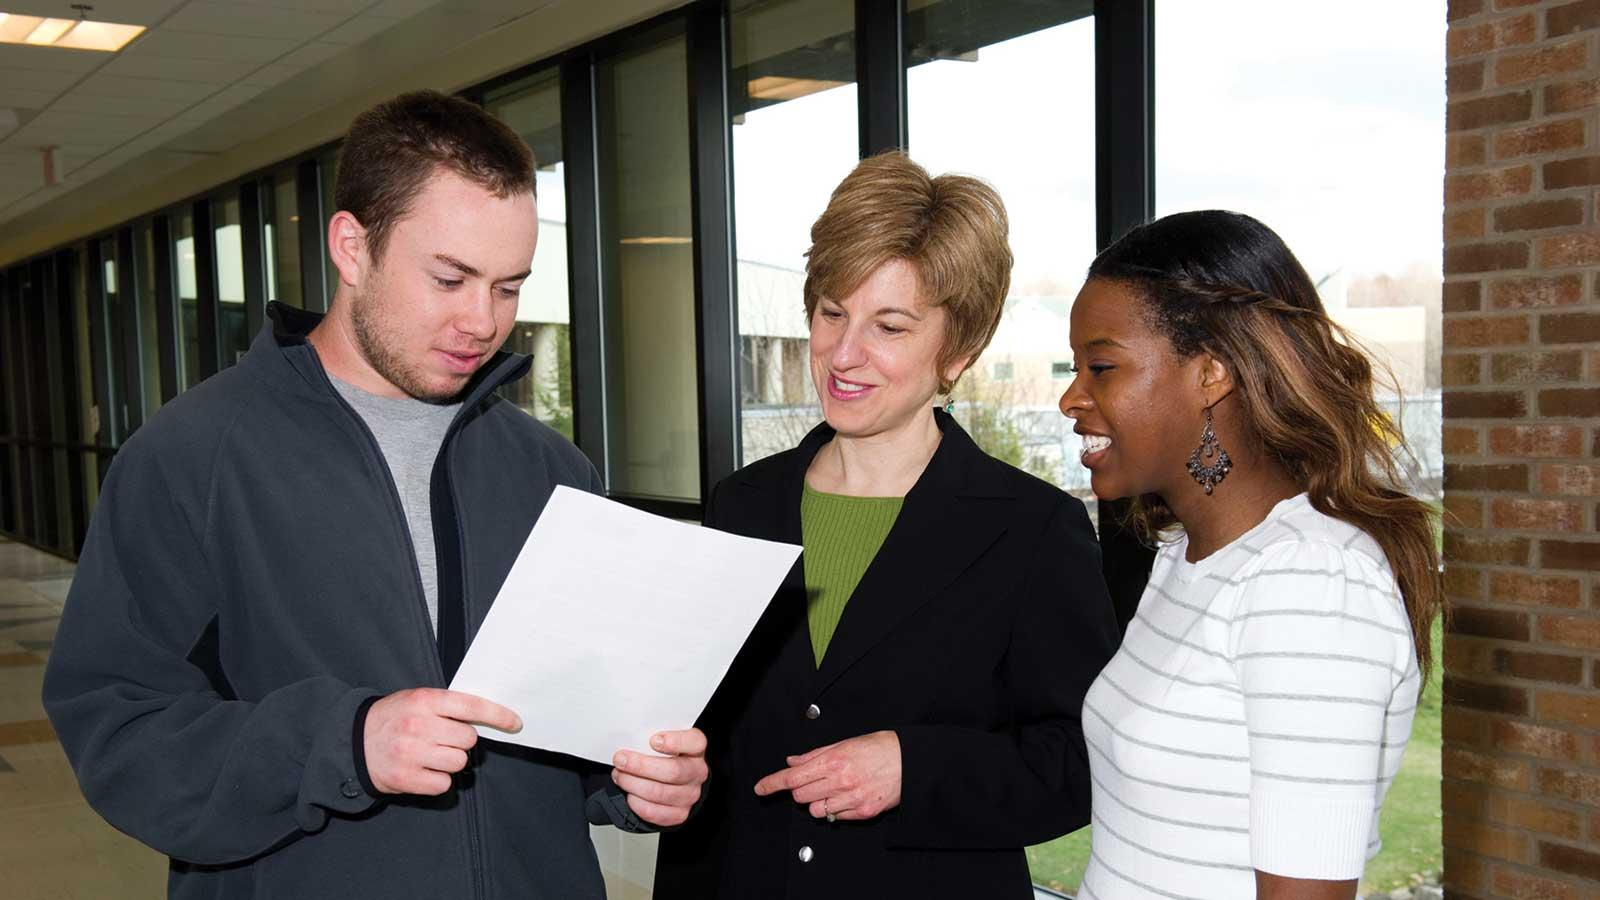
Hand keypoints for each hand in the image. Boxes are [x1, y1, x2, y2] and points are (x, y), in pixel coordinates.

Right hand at [363, 688, 520, 795]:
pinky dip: (438, 780)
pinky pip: (443, 784)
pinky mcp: (405, 778)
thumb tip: (485, 716)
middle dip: (461, 741)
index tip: (515, 722)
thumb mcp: (416, 700)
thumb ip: (447, 706)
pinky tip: (423, 770)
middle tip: (442, 739)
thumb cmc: (392, 719)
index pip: (471, 706)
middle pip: (468, 739)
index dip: (498, 715)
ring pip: (459, 762)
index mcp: (424, 700)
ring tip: (431, 755)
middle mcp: (418, 725)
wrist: (351, 741)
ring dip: (451, 761)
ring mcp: (411, 753)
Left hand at [611, 728, 708, 826]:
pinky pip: (653, 811)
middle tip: (621, 760)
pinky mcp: (679, 814)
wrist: (671, 782)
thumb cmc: (664, 756)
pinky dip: (636, 803)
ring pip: (659, 793)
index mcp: (696, 749)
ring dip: (632, 784)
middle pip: (673, 771)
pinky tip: (629, 793)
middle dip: (641, 766)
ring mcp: (690, 795)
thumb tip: (627, 739)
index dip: (675, 741)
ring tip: (619, 776)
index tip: (653, 740)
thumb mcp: (662, 741)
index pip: (695, 742)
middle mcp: (697, 772)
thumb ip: (650, 737)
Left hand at [753, 730, 900, 821]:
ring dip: (817, 801)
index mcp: (834, 761)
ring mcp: (852, 799)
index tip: (761, 788)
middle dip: (800, 790)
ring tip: (833, 789)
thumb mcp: (845, 743)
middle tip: (813, 781)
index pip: (793, 777)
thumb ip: (815, 755)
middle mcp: (840, 781)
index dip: (773, 783)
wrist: (910, 761)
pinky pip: (836, 817)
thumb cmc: (880, 747)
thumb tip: (793, 762)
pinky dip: (835, 809)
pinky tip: (847, 796)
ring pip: (816, 810)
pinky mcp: (863, 812)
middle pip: (801, 796)